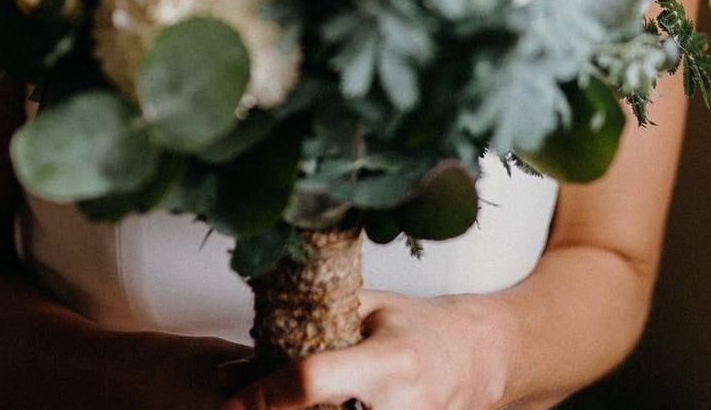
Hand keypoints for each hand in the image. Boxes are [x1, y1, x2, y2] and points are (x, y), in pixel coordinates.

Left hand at [220, 289, 508, 409]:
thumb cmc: (419, 326)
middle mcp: (402, 407)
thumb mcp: (368, 311)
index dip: (265, 395)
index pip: (313, 381)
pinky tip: (320, 409)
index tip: (231, 403)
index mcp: (389, 361)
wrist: (479, 357)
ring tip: (276, 406)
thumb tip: (238, 363)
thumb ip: (310, 329)